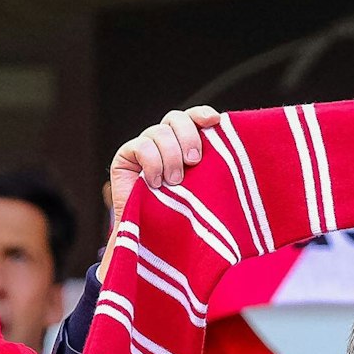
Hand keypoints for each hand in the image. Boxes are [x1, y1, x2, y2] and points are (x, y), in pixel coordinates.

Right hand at [108, 106, 221, 227]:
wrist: (153, 239)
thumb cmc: (183, 215)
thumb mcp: (204, 188)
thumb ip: (214, 166)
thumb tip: (228, 141)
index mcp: (185, 143)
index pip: (193, 116)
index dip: (202, 114)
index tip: (215, 121)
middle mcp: (164, 141)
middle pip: (176, 118)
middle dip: (188, 137)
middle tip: (194, 162)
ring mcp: (144, 147)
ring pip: (159, 132)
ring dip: (170, 156)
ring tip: (174, 182)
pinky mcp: (125, 156)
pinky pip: (141, 146)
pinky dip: (152, 163)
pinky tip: (155, 183)